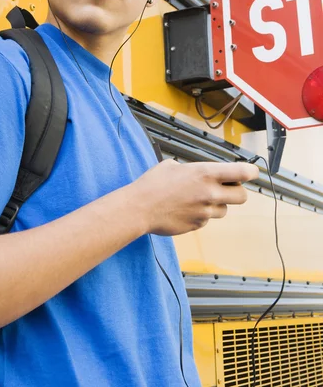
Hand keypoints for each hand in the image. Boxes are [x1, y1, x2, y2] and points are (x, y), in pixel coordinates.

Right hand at [133, 160, 257, 235]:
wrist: (139, 208)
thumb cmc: (153, 183)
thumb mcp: (173, 165)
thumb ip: (192, 169)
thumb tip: (198, 172)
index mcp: (206, 173)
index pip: (242, 173)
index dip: (251, 172)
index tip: (251, 172)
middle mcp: (210, 193)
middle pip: (242, 196)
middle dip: (237, 191)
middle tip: (226, 187)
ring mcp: (205, 212)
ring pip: (224, 209)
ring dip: (217, 204)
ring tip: (198, 198)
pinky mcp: (198, 225)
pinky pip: (207, 219)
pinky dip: (201, 214)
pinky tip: (185, 209)